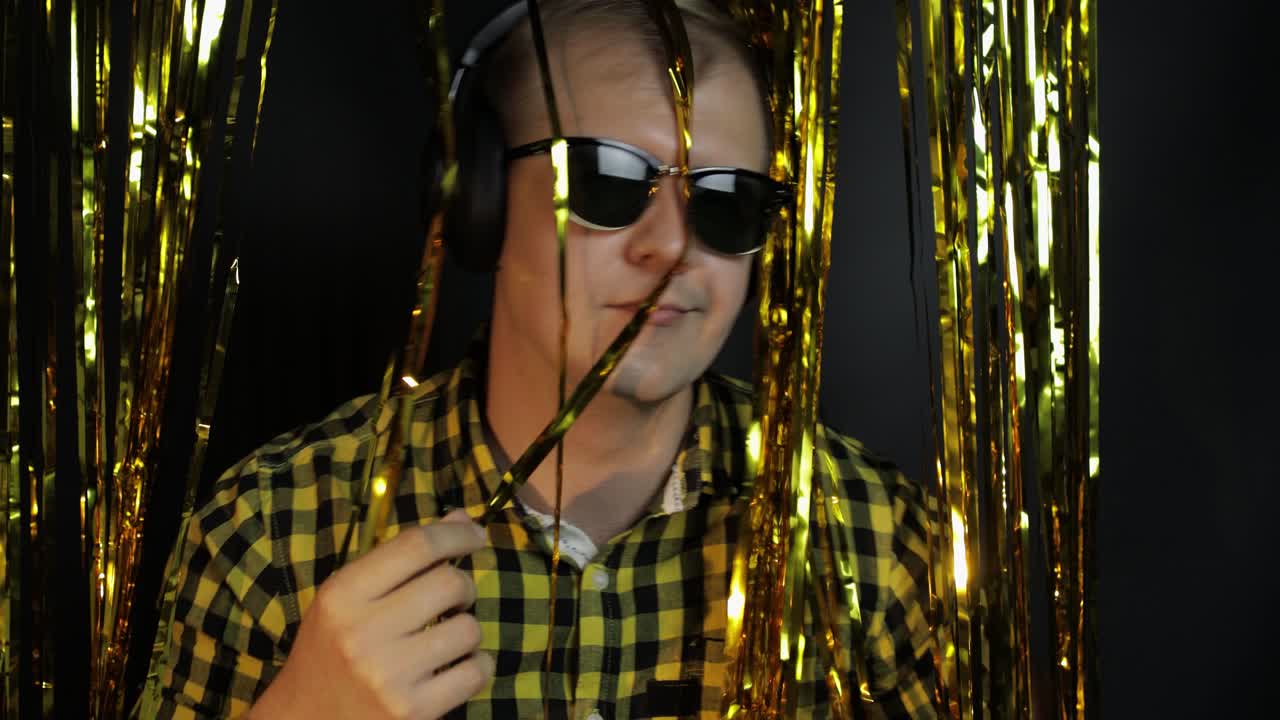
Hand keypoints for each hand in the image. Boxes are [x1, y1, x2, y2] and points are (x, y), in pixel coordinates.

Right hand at [248, 510, 492, 719]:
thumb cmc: (330, 653)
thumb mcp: (348, 599)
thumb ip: (400, 558)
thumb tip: (462, 519)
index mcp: (342, 596)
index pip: (416, 546)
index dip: (456, 534)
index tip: (474, 535)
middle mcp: (362, 633)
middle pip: (450, 583)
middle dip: (463, 587)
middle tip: (452, 600)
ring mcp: (389, 676)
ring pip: (469, 629)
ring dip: (466, 630)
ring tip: (443, 640)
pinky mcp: (414, 712)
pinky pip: (476, 671)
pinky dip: (475, 665)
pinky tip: (453, 669)